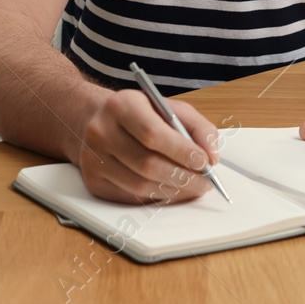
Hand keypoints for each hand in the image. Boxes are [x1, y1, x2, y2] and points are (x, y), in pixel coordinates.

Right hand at [74, 89, 221, 203]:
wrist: (97, 119)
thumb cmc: (141, 114)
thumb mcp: (171, 108)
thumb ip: (198, 127)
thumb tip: (212, 156)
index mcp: (122, 105)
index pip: (153, 134)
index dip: (182, 151)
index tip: (205, 163)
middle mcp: (101, 131)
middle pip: (146, 164)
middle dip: (182, 177)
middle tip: (205, 182)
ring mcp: (92, 159)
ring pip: (139, 185)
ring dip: (173, 191)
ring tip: (194, 188)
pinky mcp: (93, 181)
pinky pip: (129, 197)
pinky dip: (156, 198)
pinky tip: (171, 191)